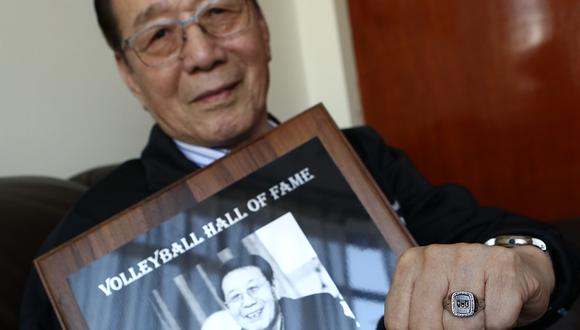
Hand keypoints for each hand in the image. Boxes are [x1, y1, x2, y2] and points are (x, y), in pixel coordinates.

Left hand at [384, 243, 554, 328]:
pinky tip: (497, 311)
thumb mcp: (434, 300)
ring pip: (463, 324)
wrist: (519, 269)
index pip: (399, 319)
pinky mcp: (503, 266)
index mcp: (411, 264)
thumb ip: (418, 316)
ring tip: (479, 320)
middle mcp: (436, 256)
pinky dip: (498, 325)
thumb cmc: (470, 290)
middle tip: (455, 328)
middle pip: (427, 323)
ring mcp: (469, 257)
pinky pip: (496, 319)